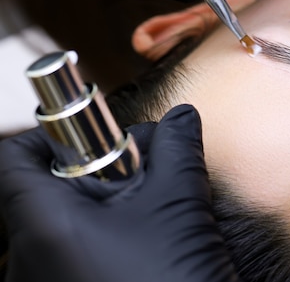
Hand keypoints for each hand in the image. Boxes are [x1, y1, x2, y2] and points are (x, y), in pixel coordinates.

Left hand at [0, 104, 239, 281]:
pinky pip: (69, 259)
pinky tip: (142, 247)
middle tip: (138, 174)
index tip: (90, 134)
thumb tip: (179, 119)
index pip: (14, 160)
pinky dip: (101, 241)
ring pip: (60, 229)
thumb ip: (175, 151)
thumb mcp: (179, 206)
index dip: (50, 136)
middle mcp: (28, 263)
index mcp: (44, 229)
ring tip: (146, 214)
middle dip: (94, 173)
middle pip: (44, 192)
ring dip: (102, 209)